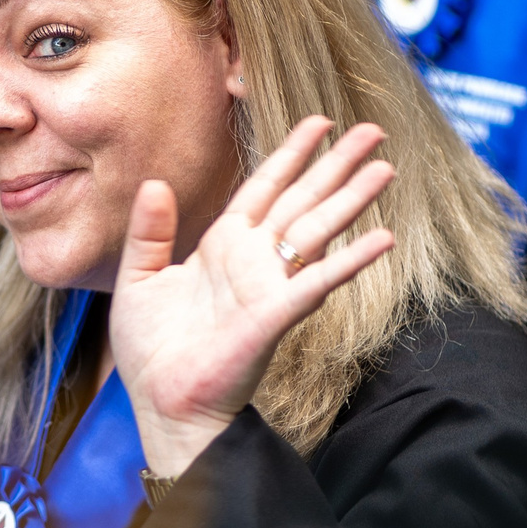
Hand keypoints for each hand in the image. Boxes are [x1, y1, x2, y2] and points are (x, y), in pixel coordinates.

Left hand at [109, 117, 396, 477]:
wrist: (163, 405)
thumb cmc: (152, 352)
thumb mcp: (140, 279)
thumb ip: (149, 231)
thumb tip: (155, 183)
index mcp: (222, 245)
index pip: (264, 187)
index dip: (292, 154)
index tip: (320, 122)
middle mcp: (252, 259)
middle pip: (302, 199)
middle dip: (337, 164)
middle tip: (374, 131)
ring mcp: (268, 286)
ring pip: (318, 230)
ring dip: (352, 199)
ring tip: (386, 168)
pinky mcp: (275, 316)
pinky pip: (318, 282)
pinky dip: (352, 260)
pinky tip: (382, 238)